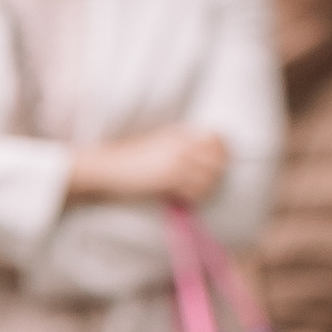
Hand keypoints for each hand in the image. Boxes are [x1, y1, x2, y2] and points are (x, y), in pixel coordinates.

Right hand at [63, 125, 227, 207]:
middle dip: (216, 174)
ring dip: (204, 188)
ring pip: (210, 177)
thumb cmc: (131, 160)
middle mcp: (182, 144)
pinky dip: (192, 197)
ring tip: (189, 193)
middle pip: (219, 159)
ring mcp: (177, 160)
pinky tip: (179, 198)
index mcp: (180, 134)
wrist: (109, 166)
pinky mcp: (170, 177)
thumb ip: (180, 146)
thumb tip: (203, 160)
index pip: (217, 138)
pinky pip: (195, 190)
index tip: (215, 166)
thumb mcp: (158, 144)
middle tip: (204, 184)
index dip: (222, 153)